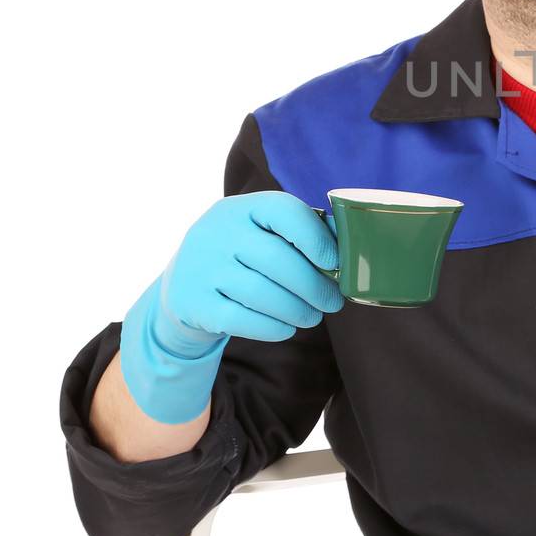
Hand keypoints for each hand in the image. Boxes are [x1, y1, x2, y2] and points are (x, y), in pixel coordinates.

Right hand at [120, 191, 343, 423]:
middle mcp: (218, 232)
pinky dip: (273, 327)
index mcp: (242, 207)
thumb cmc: (243, 254)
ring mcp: (202, 267)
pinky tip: (287, 328)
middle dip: (314, 286)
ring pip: (262, 294)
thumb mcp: (263, 232)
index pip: (285, 211)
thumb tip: (351, 243)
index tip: (335, 263)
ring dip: (297, 310)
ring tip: (313, 317)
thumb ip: (304, 232)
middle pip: (278, 260)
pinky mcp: (194, 303)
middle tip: (334, 302)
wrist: (184, 282)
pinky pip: (243, 320)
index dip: (316, 238)